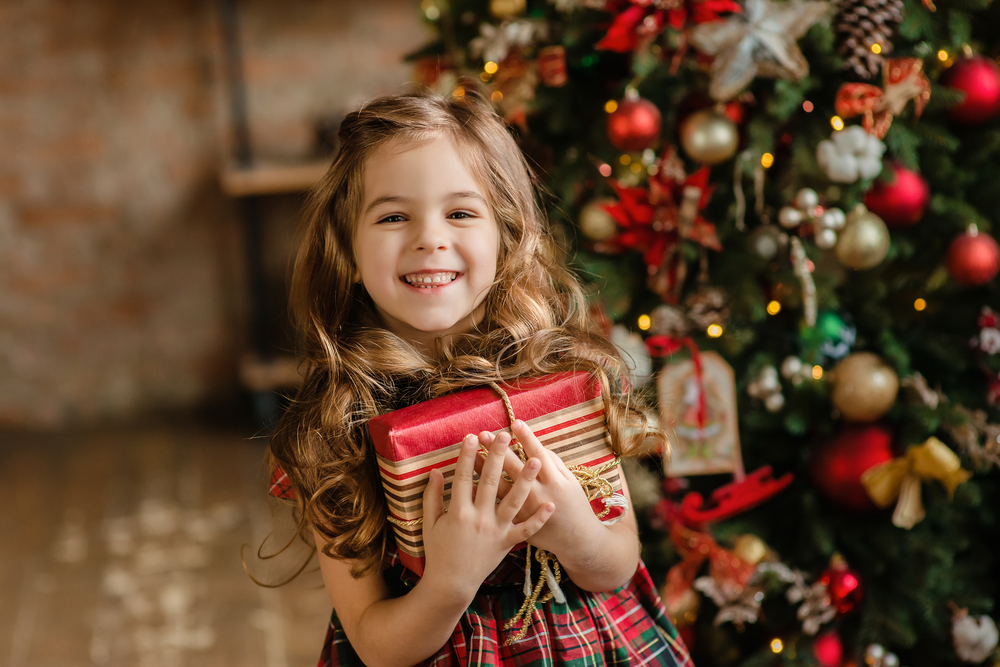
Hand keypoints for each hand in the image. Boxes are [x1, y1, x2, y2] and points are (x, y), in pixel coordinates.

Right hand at [420, 432, 553, 602]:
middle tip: (505, 435)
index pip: (463, 477)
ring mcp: (495, 531)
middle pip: (490, 482)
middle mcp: (478, 519)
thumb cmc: (438, 552)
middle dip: (498, 457)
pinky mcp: (507, 543)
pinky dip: (539, 519)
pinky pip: (526, 530)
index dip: (468, 456)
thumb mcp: (429, 523)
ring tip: (536, 460)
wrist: (451, 583)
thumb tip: (434, 471)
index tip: (473, 436)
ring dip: (525, 480)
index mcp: (457, 512)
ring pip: (514, 502)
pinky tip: (551, 505)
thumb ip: (431, 496)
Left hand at [473, 421, 602, 557]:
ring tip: (473, 453)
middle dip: (498, 449)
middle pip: (514, 468)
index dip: (526, 437)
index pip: (538, 453)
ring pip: (500, 487)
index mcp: (555, 482)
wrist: (577, 543)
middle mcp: (538, 495)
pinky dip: (484, 495)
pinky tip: (471, 482)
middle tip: (484, 433)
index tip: (515, 422)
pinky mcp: (517, 525)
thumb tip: (537, 448)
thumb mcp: (571, 482)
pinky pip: (496, 507)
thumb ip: (555, 464)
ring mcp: (525, 511)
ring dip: (485, 469)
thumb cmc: (576, 507)